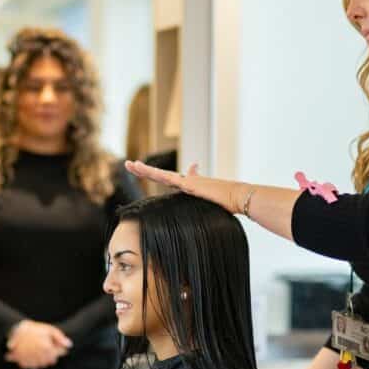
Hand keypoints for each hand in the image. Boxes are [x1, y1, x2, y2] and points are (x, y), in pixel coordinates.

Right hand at [4, 320, 71, 368]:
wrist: (16, 329)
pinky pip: (31, 366)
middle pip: (51, 361)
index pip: (58, 354)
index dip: (58, 348)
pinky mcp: (23, 362)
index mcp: (48, 349)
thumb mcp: (49, 329)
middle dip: (50, 354)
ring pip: (41, 365)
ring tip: (38, 348)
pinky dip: (32, 362)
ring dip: (42, 359)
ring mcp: (31, 360)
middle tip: (44, 345)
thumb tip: (69, 345)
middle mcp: (39, 356)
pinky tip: (31, 354)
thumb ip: (60, 338)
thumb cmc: (34, 328)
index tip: (53, 343)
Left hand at [125, 161, 247, 214]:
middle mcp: (186, 181)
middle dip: (145, 170)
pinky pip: (164, 177)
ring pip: (159, 174)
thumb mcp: (213, 202)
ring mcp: (186, 181)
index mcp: (190, 186)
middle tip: (130, 164)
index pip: (171, 180)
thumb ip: (207, 198)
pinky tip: (141, 168)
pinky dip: (152, 172)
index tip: (149, 169)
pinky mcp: (187, 184)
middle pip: (160, 175)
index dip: (159, 175)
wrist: (237, 197)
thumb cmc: (228, 203)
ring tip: (130, 164)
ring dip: (144, 169)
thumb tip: (211, 195)